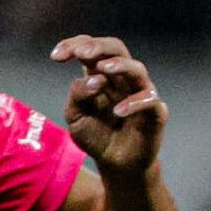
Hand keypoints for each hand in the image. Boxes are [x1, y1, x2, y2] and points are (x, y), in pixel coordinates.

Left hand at [51, 34, 164, 174]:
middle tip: (82, 53)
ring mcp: (140, 93)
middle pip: (116, 48)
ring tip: (103, 68)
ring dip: (120, 65)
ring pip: (137, 69)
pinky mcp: (155, 112)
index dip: (73, 45)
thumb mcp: (76, 116)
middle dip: (99, 46)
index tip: (56, 57)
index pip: (89, 49)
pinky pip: (149, 100)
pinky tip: (117, 111)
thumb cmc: (96, 136)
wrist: (116, 165)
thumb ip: (79, 95)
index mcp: (100, 74)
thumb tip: (94, 79)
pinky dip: (134, 102)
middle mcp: (122, 79)